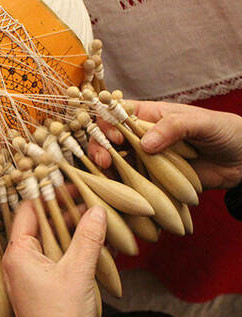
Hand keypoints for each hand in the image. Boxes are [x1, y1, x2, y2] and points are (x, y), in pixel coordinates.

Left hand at [2, 202, 105, 316]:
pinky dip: (71, 249)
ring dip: (71, 231)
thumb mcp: (78, 273)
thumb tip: (96, 210)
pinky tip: (92, 245)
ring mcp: (29, 275)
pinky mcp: (41, 286)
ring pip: (50, 242)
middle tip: (87, 200)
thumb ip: (87, 238)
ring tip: (94, 219)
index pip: (28, 211)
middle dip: (65, 212)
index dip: (47, 194)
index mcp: (17, 254)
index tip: (67, 184)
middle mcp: (18, 262)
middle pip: (41, 225)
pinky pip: (55, 258)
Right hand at [88, 101, 241, 188]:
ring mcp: (144, 160)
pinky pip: (129, 183)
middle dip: (100, 148)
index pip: (117, 113)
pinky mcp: (150, 180)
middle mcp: (141, 136)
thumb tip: (145, 143)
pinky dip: (119, 188)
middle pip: (108, 139)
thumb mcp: (203, 123)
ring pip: (114, 162)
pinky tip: (114, 193)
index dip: (107, 122)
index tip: (113, 137)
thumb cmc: (226, 132)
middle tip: (104, 161)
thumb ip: (174, 127)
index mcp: (150, 115)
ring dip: (105, 170)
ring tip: (106, 178)